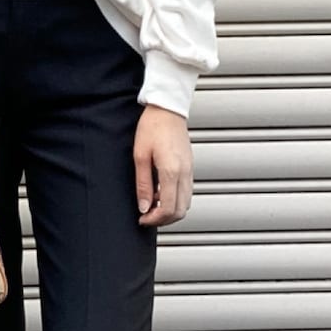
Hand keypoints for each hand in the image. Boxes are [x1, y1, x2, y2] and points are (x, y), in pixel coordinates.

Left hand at [133, 104, 192, 225]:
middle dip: (163, 220)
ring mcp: (190, 171)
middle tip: (146, 217)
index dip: (154, 219)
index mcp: (172, 171)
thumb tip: (144, 207)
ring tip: (152, 206)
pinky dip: (175, 201)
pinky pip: (186, 193)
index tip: (142, 219)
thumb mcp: (140, 156)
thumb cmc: (152, 127)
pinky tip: (161, 194)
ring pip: (186, 204)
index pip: (168, 208)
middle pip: (180, 211)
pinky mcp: (190, 168)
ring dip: (170, 211)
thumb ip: (143, 185)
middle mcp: (185, 173)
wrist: (167, 109)